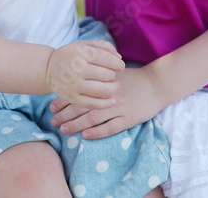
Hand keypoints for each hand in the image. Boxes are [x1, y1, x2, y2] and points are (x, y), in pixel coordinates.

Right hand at [44, 40, 123, 109]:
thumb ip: (103, 46)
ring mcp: (74, 85)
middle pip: (107, 75)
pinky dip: (106, 103)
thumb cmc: (71, 55)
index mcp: (81, 53)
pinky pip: (94, 104)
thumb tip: (119, 58)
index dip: (118, 63)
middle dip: (113, 75)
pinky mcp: (73, 98)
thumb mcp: (84, 45)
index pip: (107, 59)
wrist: (48, 69)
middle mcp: (77, 69)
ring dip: (113, 88)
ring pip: (103, 90)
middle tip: (110, 75)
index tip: (120, 66)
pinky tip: (112, 100)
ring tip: (113, 85)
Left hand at [49, 65, 166, 138]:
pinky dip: (97, 132)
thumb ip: (95, 76)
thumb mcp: (112, 72)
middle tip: (52, 121)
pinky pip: (111, 127)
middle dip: (64, 114)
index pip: (78, 91)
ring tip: (64, 130)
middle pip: (82, 106)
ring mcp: (119, 107)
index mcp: (103, 82)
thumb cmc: (132, 78)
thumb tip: (74, 81)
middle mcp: (108, 95)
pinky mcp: (129, 118)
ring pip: (93, 118)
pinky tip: (86, 136)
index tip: (51, 106)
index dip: (63, 100)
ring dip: (76, 125)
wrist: (156, 84)